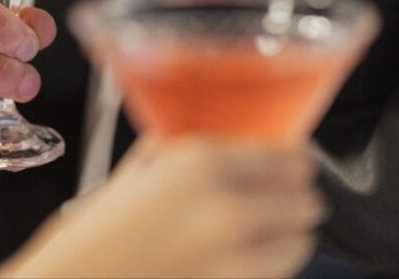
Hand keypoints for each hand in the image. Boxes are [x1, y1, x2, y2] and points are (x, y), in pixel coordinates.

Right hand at [0, 139, 323, 278]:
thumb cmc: (93, 236)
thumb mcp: (133, 173)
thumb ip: (177, 149)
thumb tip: (209, 133)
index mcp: (201, 164)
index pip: (288, 157)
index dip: (291, 160)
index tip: (288, 162)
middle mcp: (227, 207)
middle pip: (305, 199)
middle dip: (293, 197)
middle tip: (275, 197)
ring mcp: (235, 258)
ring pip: (300, 241)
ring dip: (287, 234)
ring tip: (263, 231)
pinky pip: (277, 275)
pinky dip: (269, 265)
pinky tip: (242, 258)